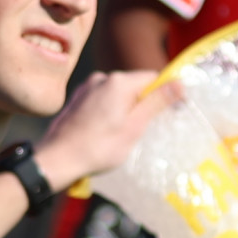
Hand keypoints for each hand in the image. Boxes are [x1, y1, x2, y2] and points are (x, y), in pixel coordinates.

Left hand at [34, 68, 159, 189]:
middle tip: (142, 130)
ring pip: (118, 94)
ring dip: (126, 109)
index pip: (152, 78)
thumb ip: (156, 102)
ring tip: (121, 134)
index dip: (164, 94)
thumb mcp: (134, 127)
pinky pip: (103, 100)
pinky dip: (110, 112)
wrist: (57, 159)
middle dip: (143, 104)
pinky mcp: (78, 98)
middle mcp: (101, 78)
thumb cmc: (99, 147)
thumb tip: (179, 83)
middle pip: (135, 85)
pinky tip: (106, 132)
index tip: (170, 112)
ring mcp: (87, 87)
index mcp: (118, 82)